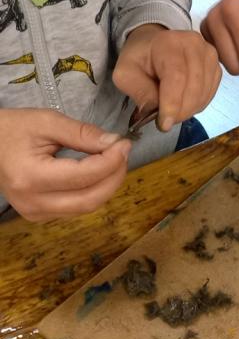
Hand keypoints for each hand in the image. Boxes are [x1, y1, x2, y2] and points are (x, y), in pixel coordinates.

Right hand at [0, 109, 130, 221]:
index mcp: (31, 177)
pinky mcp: (39, 216)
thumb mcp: (47, 122)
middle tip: (123, 153)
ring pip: (86, 208)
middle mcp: (33, 203)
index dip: (111, 161)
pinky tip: (97, 172)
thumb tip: (115, 143)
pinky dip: (93, 192)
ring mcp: (35, 214)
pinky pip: (76, 208)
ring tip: (113, 160)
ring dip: (107, 185)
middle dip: (114, 177)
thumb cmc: (13, 129)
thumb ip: (82, 133)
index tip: (124, 144)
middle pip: (90, 200)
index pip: (84, 176)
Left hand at [113, 25, 220, 130]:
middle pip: (194, 86)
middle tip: (165, 121)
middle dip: (180, 111)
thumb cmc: (139, 58)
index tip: (164, 123)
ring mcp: (209, 54)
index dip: (172, 103)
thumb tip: (157, 110)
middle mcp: (194, 45)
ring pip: (204, 92)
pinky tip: (183, 104)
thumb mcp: (126, 73)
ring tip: (172, 111)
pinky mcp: (216, 66)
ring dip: (188, 109)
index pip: (177, 77)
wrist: (153, 44)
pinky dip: (197, 105)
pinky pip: (210, 93)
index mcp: (169, 43)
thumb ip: (139, 91)